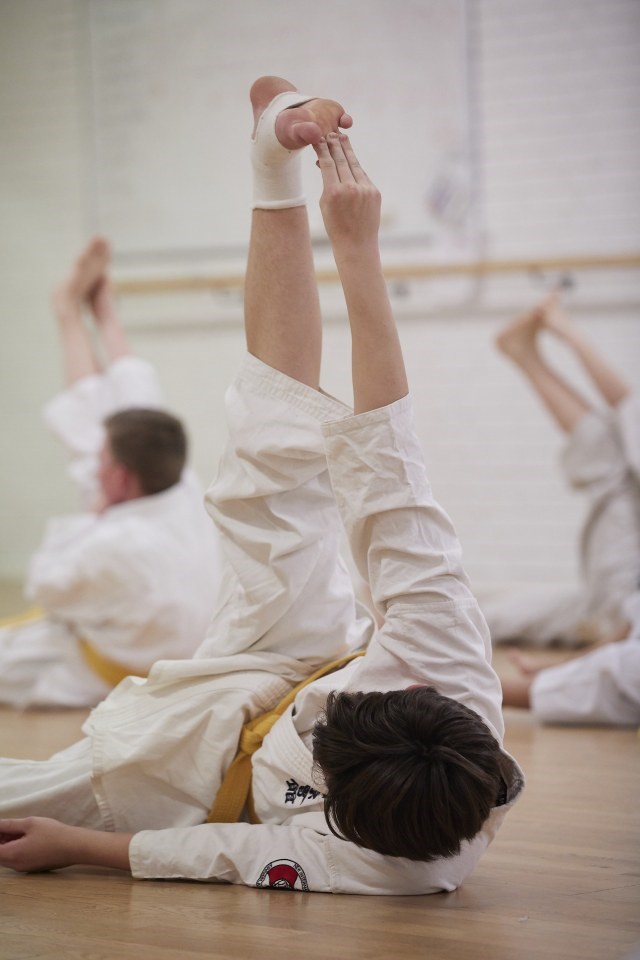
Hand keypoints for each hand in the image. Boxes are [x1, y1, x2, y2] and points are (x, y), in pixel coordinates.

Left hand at [0, 817, 81, 872]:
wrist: (73, 847)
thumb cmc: (52, 833)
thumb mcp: (30, 823)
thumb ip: (9, 824)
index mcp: (12, 854)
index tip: (2, 828)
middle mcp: (15, 865)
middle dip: (0, 841)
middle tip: (6, 827)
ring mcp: (24, 868)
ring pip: (7, 858)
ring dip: (7, 845)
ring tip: (16, 830)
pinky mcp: (31, 868)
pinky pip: (16, 859)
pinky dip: (15, 849)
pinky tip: (25, 838)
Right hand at [313, 134, 380, 251]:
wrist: (357, 245)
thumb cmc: (336, 227)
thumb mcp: (325, 205)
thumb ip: (326, 182)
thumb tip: (324, 161)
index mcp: (334, 193)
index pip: (327, 163)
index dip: (322, 148)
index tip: (318, 138)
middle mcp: (351, 189)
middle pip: (341, 159)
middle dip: (335, 144)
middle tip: (330, 132)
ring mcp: (365, 190)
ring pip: (354, 164)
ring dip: (347, 150)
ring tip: (342, 138)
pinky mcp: (375, 192)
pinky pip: (363, 175)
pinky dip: (356, 167)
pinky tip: (351, 159)